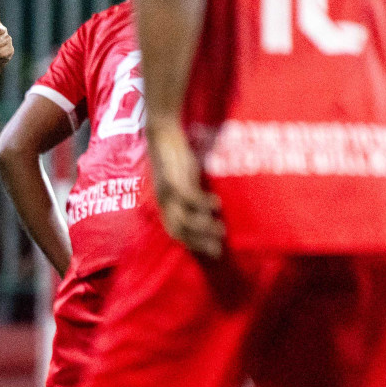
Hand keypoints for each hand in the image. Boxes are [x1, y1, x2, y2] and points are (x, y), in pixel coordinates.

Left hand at [146, 121, 222, 258]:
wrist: (163, 135)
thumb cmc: (177, 159)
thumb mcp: (185, 181)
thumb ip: (193, 197)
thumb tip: (211, 211)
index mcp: (165, 204)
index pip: (176, 232)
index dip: (193, 244)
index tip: (213, 251)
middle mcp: (163, 201)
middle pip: (178, 231)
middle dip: (199, 243)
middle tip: (219, 248)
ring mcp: (167, 192)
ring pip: (184, 220)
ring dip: (204, 227)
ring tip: (222, 229)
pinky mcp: (174, 180)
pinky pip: (189, 198)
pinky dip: (204, 204)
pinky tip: (217, 203)